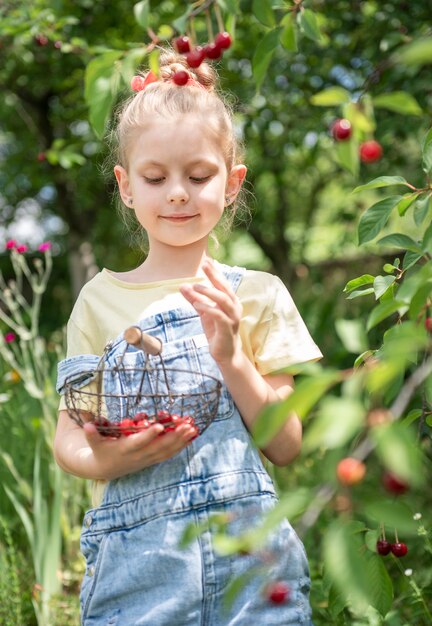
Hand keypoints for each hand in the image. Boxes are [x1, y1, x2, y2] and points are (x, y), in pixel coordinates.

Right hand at [80, 419, 196, 479]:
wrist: (105, 469)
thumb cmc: (100, 450)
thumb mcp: (93, 443)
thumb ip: (92, 434)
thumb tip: (87, 424)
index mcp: (125, 449)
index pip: (139, 442)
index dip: (148, 436)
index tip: (159, 426)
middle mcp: (139, 456)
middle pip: (159, 447)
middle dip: (174, 436)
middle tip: (187, 425)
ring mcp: (148, 459)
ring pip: (167, 451)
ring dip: (181, 441)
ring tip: (194, 429)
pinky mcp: (153, 460)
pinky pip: (169, 454)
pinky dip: (181, 446)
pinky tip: (192, 437)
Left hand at [180, 259, 242, 364]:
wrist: (226, 354)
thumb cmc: (217, 331)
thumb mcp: (203, 313)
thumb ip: (195, 299)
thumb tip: (182, 286)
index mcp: (231, 301)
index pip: (223, 283)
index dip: (215, 272)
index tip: (206, 260)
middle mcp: (234, 307)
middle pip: (225, 288)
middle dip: (215, 276)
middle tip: (204, 265)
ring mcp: (232, 318)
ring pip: (223, 300)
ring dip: (209, 292)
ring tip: (195, 286)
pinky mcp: (227, 329)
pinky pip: (219, 316)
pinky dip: (208, 308)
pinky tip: (197, 304)